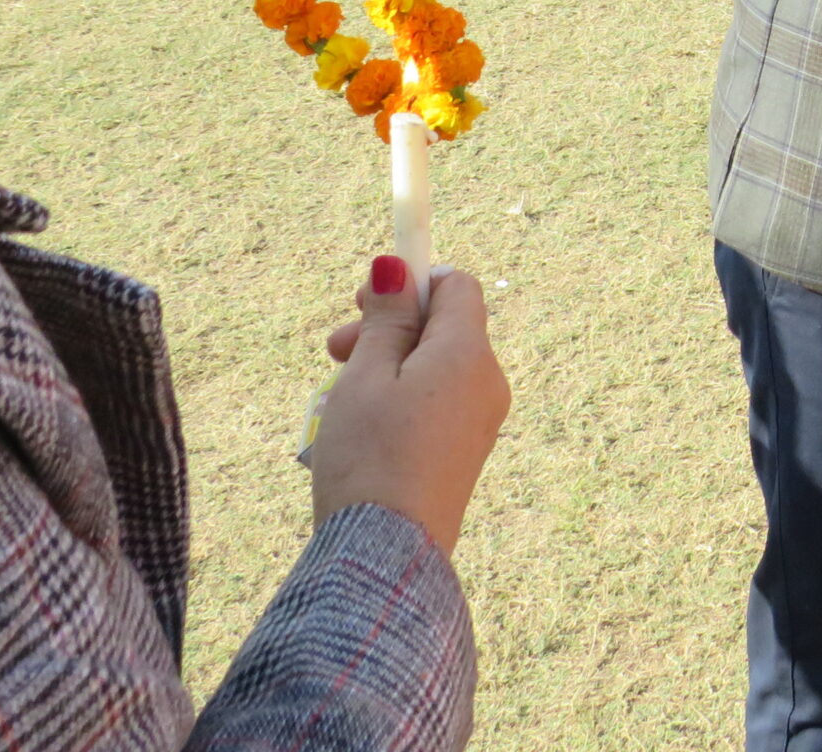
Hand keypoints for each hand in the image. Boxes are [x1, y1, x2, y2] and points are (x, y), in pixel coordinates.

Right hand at [312, 258, 508, 558]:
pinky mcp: (466, 453)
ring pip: (433, 369)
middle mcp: (488, 382)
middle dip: (388, 329)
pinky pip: (435, 405)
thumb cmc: (370, 456)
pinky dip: (399, 402)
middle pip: (443, 328)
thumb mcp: (365, 375)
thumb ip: (384, 319)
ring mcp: (481, 421)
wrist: (386, 554)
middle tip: (333, 350)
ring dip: (385, 368)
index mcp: (470, 353)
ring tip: (336, 401)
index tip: (363, 300)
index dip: (413, 282)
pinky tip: (359, 431)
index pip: (457, 287)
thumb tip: (398, 268)